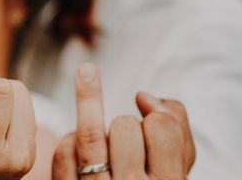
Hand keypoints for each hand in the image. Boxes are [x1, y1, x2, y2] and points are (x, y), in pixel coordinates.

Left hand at [52, 63, 194, 178]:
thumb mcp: (177, 165)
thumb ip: (174, 124)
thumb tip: (143, 96)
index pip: (161, 128)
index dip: (155, 115)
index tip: (150, 118)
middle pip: (124, 127)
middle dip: (124, 123)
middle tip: (126, 140)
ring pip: (91, 135)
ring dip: (89, 108)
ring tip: (86, 76)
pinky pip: (63, 153)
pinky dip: (68, 139)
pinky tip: (77, 146)